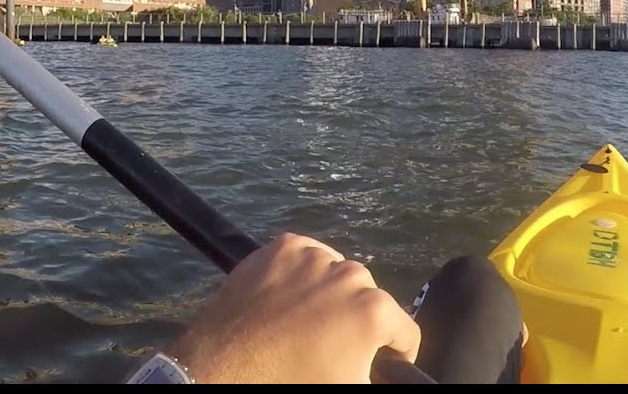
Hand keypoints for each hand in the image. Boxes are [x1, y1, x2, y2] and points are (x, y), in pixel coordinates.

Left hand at [162, 232, 420, 383]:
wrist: (222, 371)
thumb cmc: (289, 383)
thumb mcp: (348, 385)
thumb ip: (373, 370)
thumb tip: (368, 359)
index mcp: (374, 311)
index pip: (406, 330)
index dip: (397, 353)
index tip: (382, 363)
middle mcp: (349, 274)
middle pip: (370, 297)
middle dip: (359, 319)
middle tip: (332, 345)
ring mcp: (312, 256)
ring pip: (337, 274)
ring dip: (330, 293)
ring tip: (305, 321)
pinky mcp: (281, 246)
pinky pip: (307, 256)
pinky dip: (302, 273)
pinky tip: (288, 298)